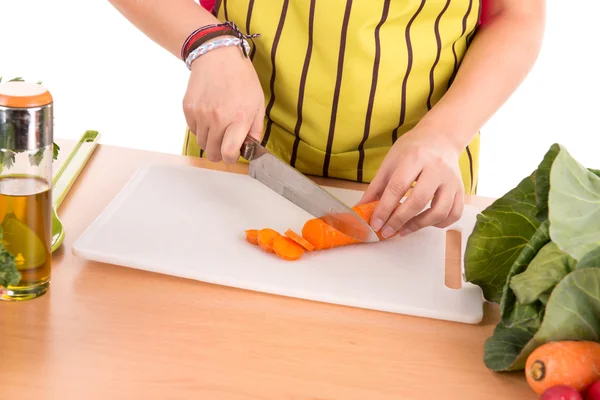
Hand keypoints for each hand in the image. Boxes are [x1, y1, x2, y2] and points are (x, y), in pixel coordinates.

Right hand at [183, 41, 264, 162]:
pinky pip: (193, 130)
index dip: (231, 158)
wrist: (217, 56)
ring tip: (218, 126)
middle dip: (220, 153)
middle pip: (213, 153)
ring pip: (202, 143)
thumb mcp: (258, 103)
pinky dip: (201, 129)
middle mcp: (218, 118)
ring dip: (210, 141)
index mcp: (238, 118)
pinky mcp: (189, 109)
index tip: (233, 154)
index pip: (229, 153)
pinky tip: (209, 116)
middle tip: (225, 144)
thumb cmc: (241, 79)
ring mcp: (201, 114)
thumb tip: (251, 148)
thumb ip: (255, 129)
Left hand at [358, 125, 464, 237]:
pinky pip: (454, 214)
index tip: (375, 224)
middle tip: (386, 232)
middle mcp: (437, 168)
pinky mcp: (461, 189)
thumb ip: (376, 186)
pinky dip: (439, 224)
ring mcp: (452, 180)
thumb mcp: (391, 161)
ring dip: (419, 225)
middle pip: (418, 201)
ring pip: (439, 211)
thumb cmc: (412, 149)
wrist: (441, 137)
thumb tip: (361, 209)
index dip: (385, 208)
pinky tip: (425, 223)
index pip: (398, 187)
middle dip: (399, 220)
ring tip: (403, 230)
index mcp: (415, 157)